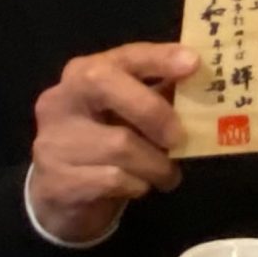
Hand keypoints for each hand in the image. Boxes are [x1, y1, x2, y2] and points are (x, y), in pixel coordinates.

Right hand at [30, 43, 199, 243]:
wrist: (59, 201)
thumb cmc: (103, 149)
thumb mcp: (127, 117)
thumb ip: (158, 97)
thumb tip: (203, 85)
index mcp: (83, 75)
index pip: (123, 56)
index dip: (158, 57)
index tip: (193, 63)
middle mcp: (61, 100)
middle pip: (105, 83)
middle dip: (153, 110)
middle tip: (179, 138)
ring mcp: (54, 140)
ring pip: (119, 144)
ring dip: (155, 164)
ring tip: (166, 174)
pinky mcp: (59, 180)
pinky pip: (113, 179)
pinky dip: (137, 185)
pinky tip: (138, 187)